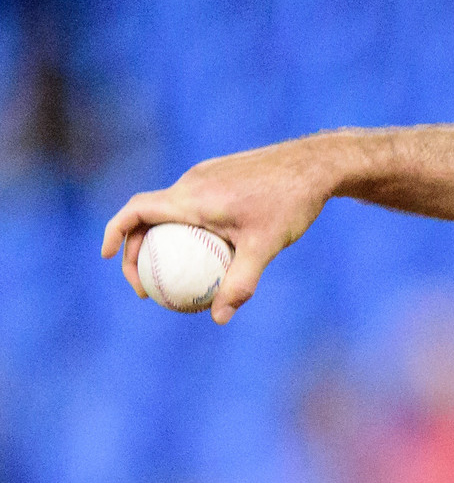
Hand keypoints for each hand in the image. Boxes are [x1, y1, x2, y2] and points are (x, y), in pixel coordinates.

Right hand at [101, 137, 339, 323]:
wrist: (318, 164)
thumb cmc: (291, 203)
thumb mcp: (265, 247)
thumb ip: (240, 283)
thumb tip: (219, 318)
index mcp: (191, 196)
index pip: (135, 211)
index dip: (113, 232)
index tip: (106, 257)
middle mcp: (193, 180)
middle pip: (148, 213)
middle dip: (137, 247)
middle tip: (146, 285)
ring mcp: (208, 174)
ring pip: (172, 208)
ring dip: (164, 237)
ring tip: (178, 275)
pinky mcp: (223, 173)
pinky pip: (195, 202)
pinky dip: (189, 226)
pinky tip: (212, 252)